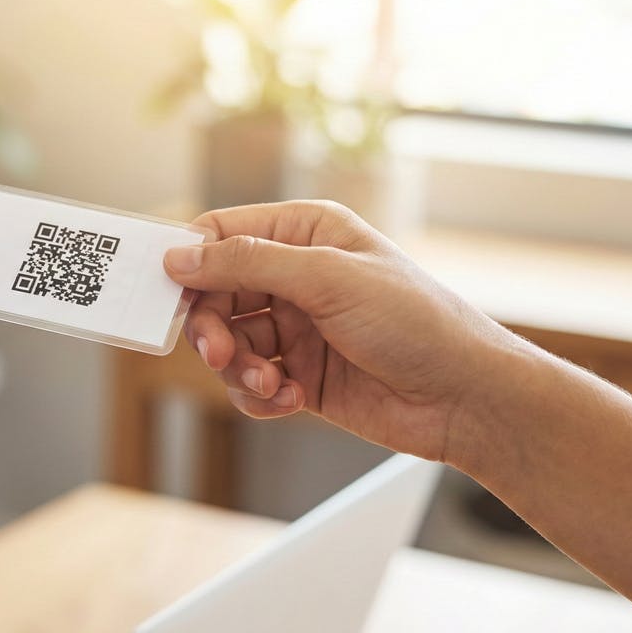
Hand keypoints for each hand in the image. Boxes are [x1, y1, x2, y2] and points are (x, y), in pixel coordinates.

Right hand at [163, 201, 518, 461]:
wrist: (467, 399)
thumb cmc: (417, 323)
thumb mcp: (328, 280)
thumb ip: (247, 264)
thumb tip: (178, 257)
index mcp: (305, 232)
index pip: (221, 234)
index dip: (189, 262)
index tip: (164, 293)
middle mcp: (296, 275)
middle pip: (214, 293)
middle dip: (212, 328)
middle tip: (220, 355)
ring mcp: (297, 326)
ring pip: (228, 342)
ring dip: (239, 368)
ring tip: (271, 384)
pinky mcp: (300, 374)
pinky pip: (249, 382)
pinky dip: (259, 395)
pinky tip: (291, 400)